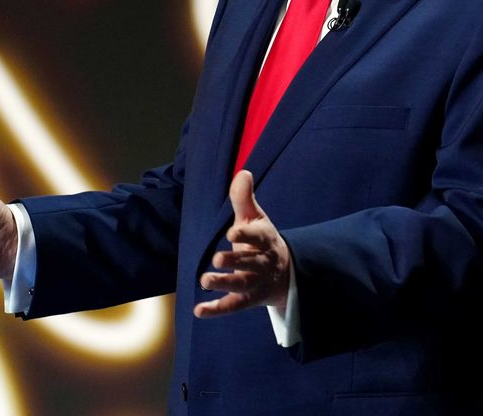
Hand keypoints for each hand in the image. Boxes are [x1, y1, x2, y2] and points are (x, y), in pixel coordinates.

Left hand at [194, 170, 289, 317]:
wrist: (284, 273)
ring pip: (241, 285)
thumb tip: (243, 172)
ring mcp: (255, 283)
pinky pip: (233, 306)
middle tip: (217, 258)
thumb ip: (244, 198)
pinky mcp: (248, 300)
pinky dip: (216, 310)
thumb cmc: (262, 241)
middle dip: (235, 261)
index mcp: (264, 239)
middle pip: (249, 263)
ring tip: (205, 280)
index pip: (258, 236)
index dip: (246, 234)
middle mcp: (262, 263)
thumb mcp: (255, 218)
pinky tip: (199, 310)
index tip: (233, 231)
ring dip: (224, 283)